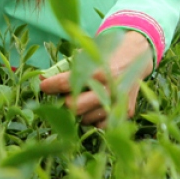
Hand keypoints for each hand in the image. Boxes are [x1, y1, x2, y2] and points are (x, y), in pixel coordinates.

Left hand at [38, 30, 154, 127]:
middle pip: (74, 106)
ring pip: (86, 118)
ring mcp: (118, 101)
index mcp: (97, 70)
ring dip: (79, 112)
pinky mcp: (126, 111)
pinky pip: (101, 125)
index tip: (43, 86)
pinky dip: (94, 119)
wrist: (137, 54)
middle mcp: (109, 88)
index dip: (50, 86)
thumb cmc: (108, 53)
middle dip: (65, 102)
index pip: (66, 83)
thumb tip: (42, 78)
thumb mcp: (89, 53)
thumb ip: (67, 66)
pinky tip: (94, 108)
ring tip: (82, 100)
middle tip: (63, 96)